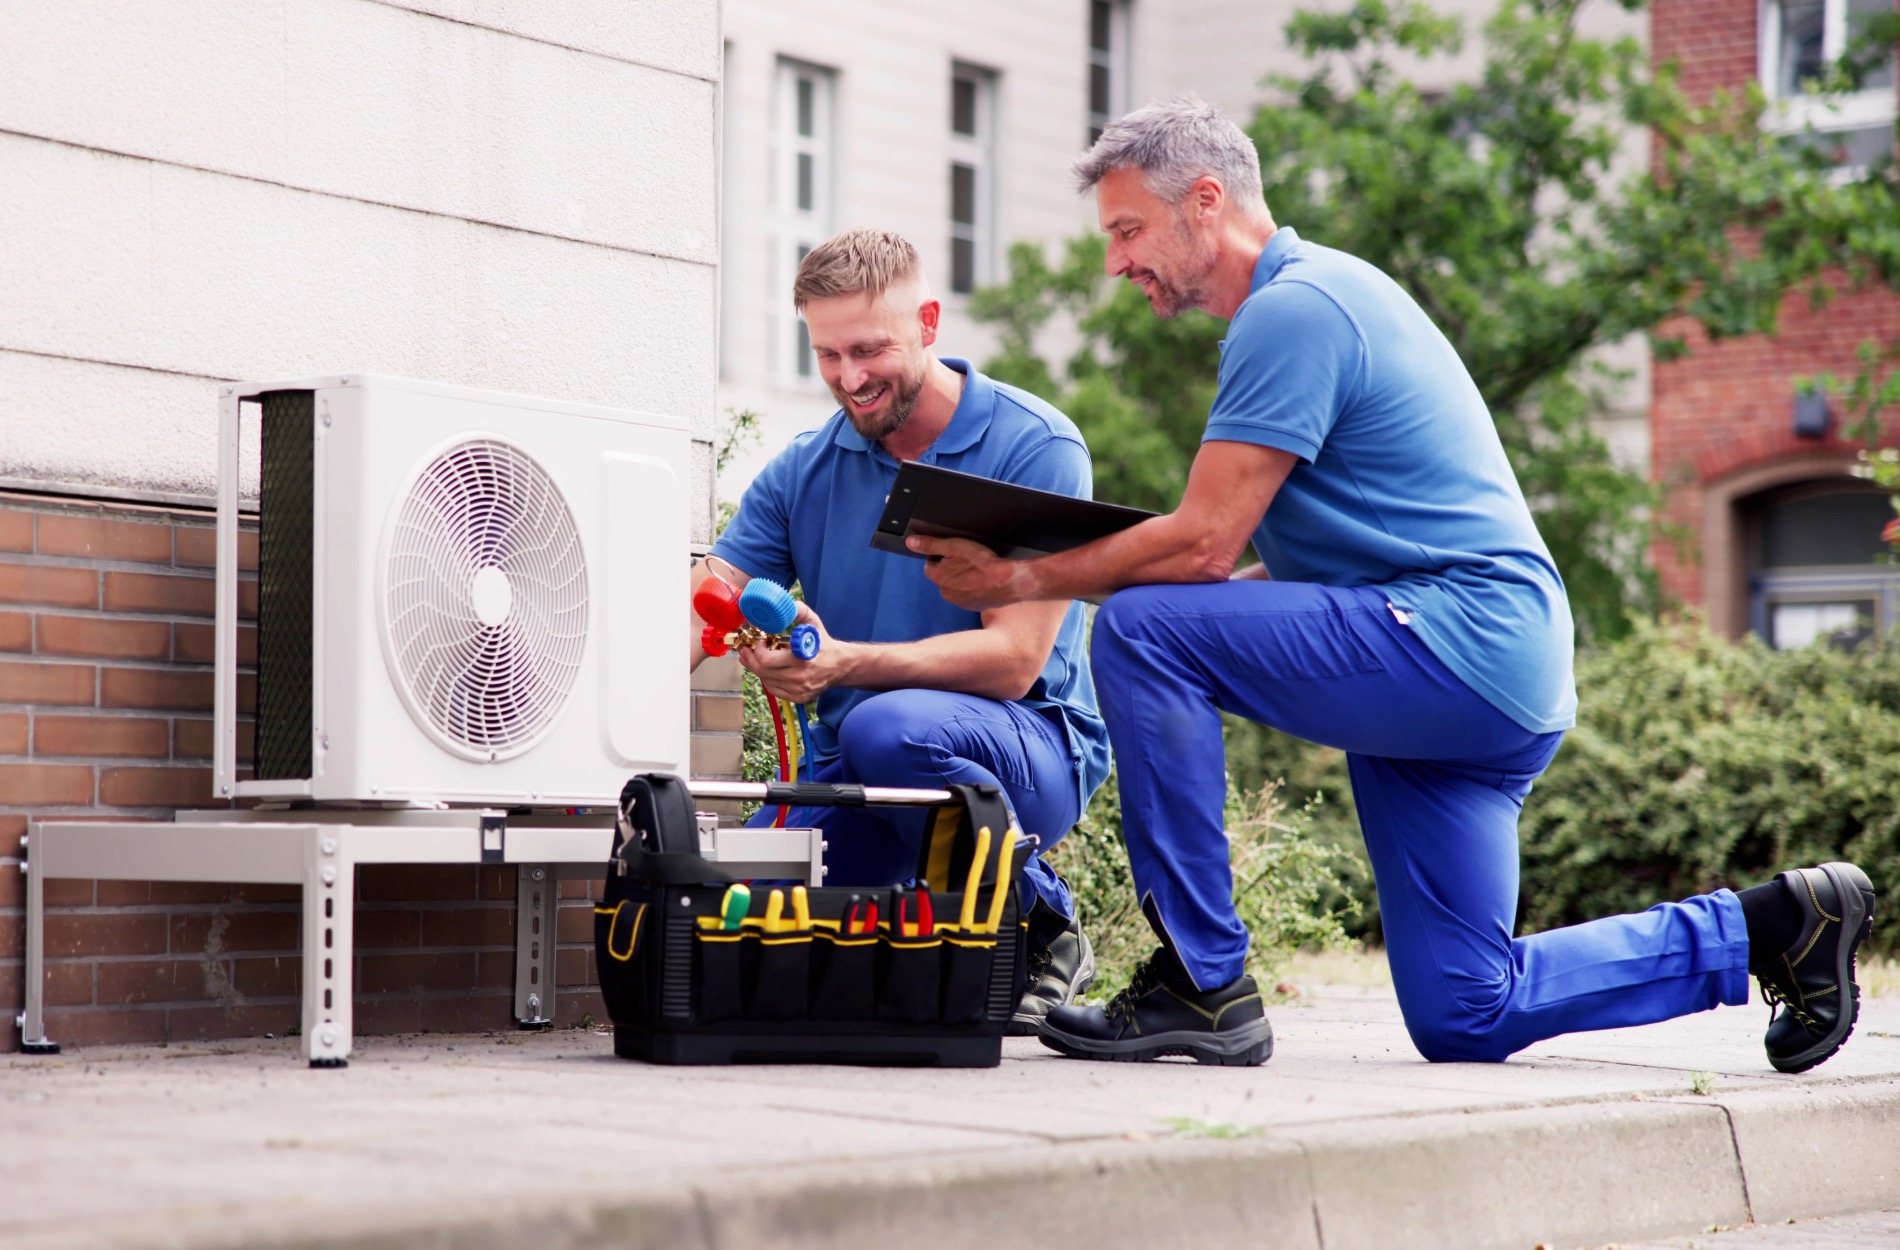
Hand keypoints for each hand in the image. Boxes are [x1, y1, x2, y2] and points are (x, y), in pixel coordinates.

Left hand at [736, 601, 843, 703]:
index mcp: (802, 660)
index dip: (758, 650)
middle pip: (762, 671)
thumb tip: (786, 603)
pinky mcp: (798, 697)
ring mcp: (798, 690)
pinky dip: (766, 678)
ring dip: (756, 668)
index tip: (760, 640)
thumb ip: (799, 611)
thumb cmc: (824, 643)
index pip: (767, 660)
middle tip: (746, 650)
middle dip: (750, 659)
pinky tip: (766, 670)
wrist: (840, 666)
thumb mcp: (814, 623)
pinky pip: (773, 689)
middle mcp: (800, 678)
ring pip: (765, 681)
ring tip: (752, 658)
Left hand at [908, 535, 1029, 610]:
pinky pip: (969, 595)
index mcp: (938, 578)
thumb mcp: (954, 546)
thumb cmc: (982, 563)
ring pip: (956, 586)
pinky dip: (974, 588)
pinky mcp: (974, 607)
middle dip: (951, 568)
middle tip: (968, 559)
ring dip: (963, 578)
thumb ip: (930, 544)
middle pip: (943, 576)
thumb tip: (910, 542)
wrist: (1008, 581)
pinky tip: (984, 580)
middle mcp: (946, 593)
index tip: (954, 552)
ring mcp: (960, 602)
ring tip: (978, 569)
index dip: (940, 556)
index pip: (930, 565)